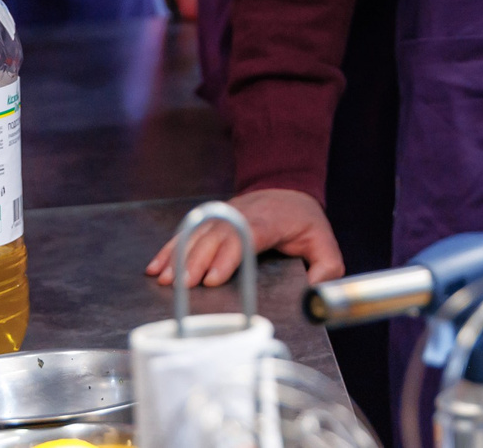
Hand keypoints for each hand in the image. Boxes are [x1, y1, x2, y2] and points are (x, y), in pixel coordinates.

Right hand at [146, 187, 343, 286]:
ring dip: (180, 256)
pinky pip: (188, 232)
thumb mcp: (324, 243)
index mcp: (272, 220)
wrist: (287, 188)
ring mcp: (224, 214)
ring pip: (198, 232)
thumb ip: (326, 268)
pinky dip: (170, 249)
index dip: (229, 255)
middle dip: (198, 260)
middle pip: (217, 235)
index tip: (214, 278)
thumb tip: (315, 294)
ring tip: (166, 280)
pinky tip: (156, 266)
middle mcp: (243, 213)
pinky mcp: (212, 220)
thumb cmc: (304, 222)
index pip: (248, 234)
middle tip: (183, 286)